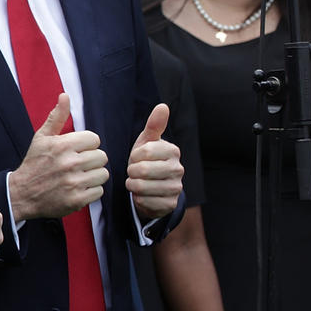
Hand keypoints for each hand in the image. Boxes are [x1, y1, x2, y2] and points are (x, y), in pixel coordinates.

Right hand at [7, 94, 108, 220]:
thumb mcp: (42, 137)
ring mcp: (74, 183)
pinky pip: (99, 191)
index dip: (86, 144)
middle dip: (91, 159)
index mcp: (62, 145)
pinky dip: (91, 190)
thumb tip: (65, 96)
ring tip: (80, 176)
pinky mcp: (77, 200)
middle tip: (79, 164)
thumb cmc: (34, 163)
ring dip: (94, 175)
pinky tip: (78, 187)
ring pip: (103, 174)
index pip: (94, 139)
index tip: (77, 150)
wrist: (22, 193)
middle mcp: (69, 163)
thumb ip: (56, 116)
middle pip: (101, 156)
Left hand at [126, 103, 183, 219]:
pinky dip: (138, 199)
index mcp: (172, 150)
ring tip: (135, 182)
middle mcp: (178, 169)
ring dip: (133, 185)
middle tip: (133, 171)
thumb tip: (163, 106)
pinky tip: (142, 194)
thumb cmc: (146, 159)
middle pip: (142, 170)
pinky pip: (146, 202)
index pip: (144, 151)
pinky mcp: (171, 204)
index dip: (133, 155)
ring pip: (142, 187)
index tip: (136, 157)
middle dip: (131, 171)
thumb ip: (154, 125)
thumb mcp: (147, 141)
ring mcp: (176, 188)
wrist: (151, 187)